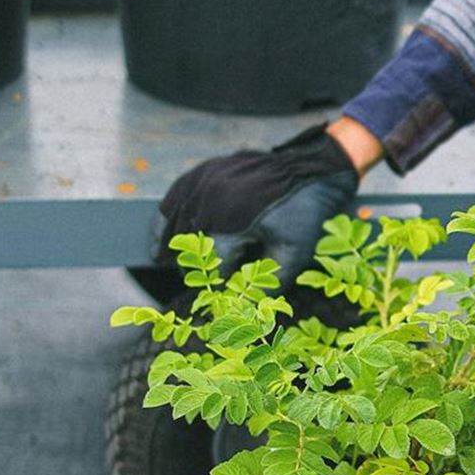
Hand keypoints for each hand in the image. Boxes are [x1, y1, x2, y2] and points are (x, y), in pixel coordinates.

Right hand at [155, 122, 359, 287]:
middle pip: (186, 244)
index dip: (213, 283)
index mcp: (228, 225)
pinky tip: (165, 231)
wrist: (311, 168)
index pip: (210, 265)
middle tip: (193, 282)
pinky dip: (168, 214)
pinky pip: (176, 194)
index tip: (215, 296)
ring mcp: (204, 181)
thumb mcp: (293, 253)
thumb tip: (248, 306)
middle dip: (189, 266)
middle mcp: (209, 201)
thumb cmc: (304, 213)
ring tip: (163, 260)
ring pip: (174, 219)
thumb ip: (270, 282)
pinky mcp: (205, 170)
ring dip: (168, 242)